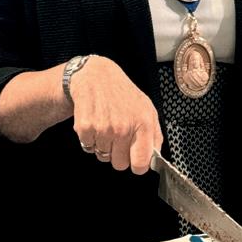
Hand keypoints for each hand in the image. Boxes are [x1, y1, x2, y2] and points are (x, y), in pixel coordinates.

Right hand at [70, 55, 162, 173]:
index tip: (135, 160)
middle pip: (120, 164)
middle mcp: (124, 127)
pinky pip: (88, 148)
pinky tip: (95, 122)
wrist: (96, 77)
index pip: (141, 163)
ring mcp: (104, 128)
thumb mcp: (147, 109)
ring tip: (106, 124)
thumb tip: (155, 158)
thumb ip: (154, 135)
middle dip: (118, 154)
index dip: (137, 165)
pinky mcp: (85, 127)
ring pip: (103, 156)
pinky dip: (89, 139)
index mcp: (143, 124)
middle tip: (117, 136)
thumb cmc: (122, 94)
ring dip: (103, 145)